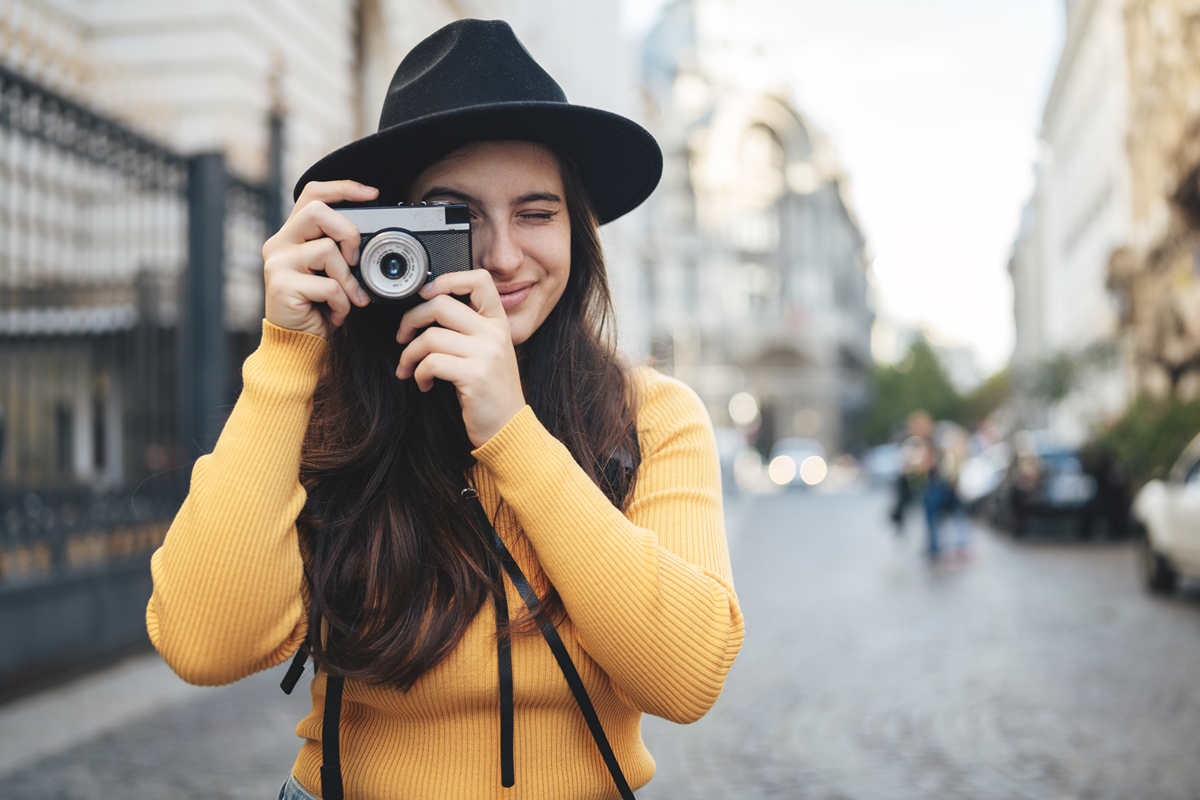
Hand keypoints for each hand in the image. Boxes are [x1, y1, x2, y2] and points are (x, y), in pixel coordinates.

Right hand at [261, 180, 376, 338]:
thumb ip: (341, 252)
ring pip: (326, 250)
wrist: (297, 344)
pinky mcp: (282, 285)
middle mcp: (280, 244)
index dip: (342, 188)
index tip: (371, 193)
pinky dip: (341, 303)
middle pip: (317, 211)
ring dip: (347, 279)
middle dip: (347, 232)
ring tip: (346, 297)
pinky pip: (328, 285)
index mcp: (292, 235)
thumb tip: (369, 240)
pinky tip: (334, 312)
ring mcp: (277, 263)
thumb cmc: (317, 309)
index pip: (312, 194)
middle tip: (355, 260)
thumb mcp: (332, 273)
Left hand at [395, 270, 524, 446]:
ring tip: (409, 367)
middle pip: (441, 304)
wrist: (509, 427)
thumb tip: (428, 309)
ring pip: (430, 337)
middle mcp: (494, 334)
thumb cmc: (491, 392)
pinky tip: (423, 383)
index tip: (426, 295)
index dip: (447, 280)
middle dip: (411, 319)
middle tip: (403, 336)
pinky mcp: (474, 376)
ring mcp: (486, 354)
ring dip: (409, 354)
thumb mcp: (489, 353)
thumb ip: (469, 329)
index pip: (479, 280)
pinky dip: (418, 373)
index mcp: (498, 323)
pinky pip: (431, 363)